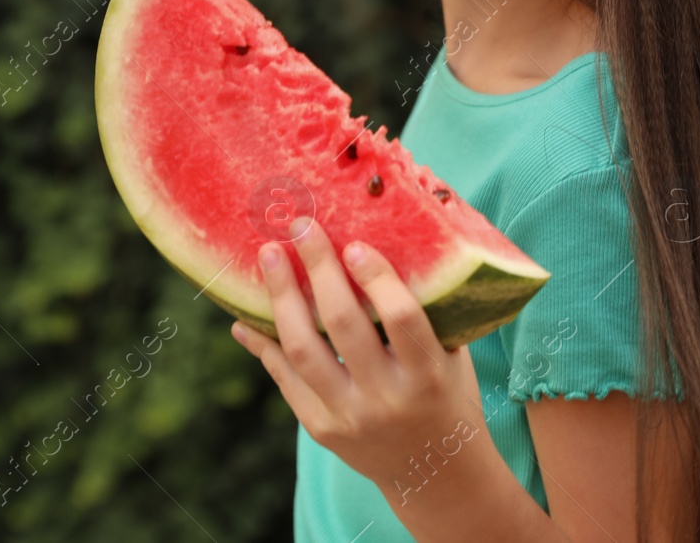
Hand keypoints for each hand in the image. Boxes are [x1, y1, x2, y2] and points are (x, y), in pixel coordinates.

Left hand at [230, 215, 487, 487]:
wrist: (435, 472)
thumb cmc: (447, 394)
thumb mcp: (453, 353)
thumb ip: (428, 304)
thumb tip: (403, 229)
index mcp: (428, 374)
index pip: (401, 319)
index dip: (377, 279)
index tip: (355, 244)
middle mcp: (386, 398)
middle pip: (342, 325)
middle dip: (318, 268)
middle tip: (301, 226)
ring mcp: (349, 416)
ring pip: (302, 350)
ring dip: (280, 297)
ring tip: (268, 255)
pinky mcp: (321, 429)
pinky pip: (284, 378)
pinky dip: (263, 344)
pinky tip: (245, 316)